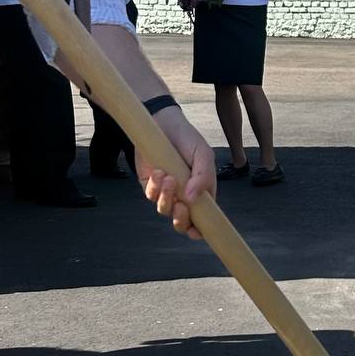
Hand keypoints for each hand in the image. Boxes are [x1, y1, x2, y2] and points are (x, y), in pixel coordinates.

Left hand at [135, 109, 216, 239]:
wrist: (162, 123)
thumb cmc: (188, 139)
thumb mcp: (203, 154)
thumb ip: (203, 177)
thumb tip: (192, 199)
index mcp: (202, 192)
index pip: (203, 220)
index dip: (199, 231)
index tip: (196, 231)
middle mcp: (185, 196)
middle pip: (182, 223)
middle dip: (181, 220)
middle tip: (180, 206)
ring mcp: (167, 193)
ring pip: (165, 210)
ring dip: (167, 198)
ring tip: (168, 177)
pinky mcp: (151, 186)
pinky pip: (151, 196)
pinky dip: (155, 188)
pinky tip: (158, 171)